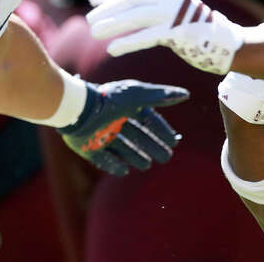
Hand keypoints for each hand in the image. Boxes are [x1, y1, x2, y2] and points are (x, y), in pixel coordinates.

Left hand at [58, 80, 188, 175]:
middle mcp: (114, 120)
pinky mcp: (88, 147)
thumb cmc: (109, 100)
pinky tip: (125, 170)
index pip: (148, 119)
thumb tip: (186, 94)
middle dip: (153, 146)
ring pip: (122, 148)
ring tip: (147, 165)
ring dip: (136, 156)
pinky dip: (114, 165)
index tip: (174, 141)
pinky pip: (103, 159)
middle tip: (166, 157)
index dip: (161, 130)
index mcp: (125, 106)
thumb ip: (161, 96)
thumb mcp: (138, 96)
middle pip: (138, 135)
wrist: (77, 109)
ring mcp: (101, 134)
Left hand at [87, 0, 244, 74]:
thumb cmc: (200, 29)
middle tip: (89, 20)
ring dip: (114, 24)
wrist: (229, 45)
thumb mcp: (177, 9)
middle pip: (134, 1)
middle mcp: (172, 0)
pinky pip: (149, 37)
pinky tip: (113, 49)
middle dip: (109, 9)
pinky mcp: (180, 33)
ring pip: (139, 16)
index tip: (92, 2)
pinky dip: (129, 42)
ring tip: (94, 33)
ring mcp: (178, 15)